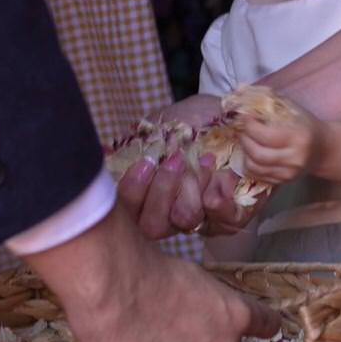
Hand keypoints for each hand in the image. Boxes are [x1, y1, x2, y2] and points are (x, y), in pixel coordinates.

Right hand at [116, 94, 229, 238]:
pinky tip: (222, 175)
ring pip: (186, 221)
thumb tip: (106, 153)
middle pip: (152, 227)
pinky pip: (224, 222)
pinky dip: (221, 198)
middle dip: (162, 192)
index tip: (147, 162)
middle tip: (176, 160)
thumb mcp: (161, 125)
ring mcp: (200, 219)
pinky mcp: (232, 216)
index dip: (133, 192)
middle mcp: (170, 214)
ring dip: (193, 187)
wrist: (235, 114)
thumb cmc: (194, 121)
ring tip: (204, 159)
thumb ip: (136, 144)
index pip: (127, 213)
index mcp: (146, 196)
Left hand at [236, 97, 321, 186]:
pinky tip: (251, 153)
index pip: (265, 135)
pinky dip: (250, 164)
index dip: (249, 126)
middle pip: (257, 154)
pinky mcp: (284, 181)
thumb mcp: (292, 108)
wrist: (324, 148)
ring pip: (255, 168)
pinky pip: (259, 176)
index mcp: (298, 137)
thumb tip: (239, 91)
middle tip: (242, 130)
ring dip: (244, 153)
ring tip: (245, 141)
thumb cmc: (306, 124)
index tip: (244, 117)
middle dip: (244, 140)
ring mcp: (289, 173)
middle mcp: (295, 158)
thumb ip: (268, 100)